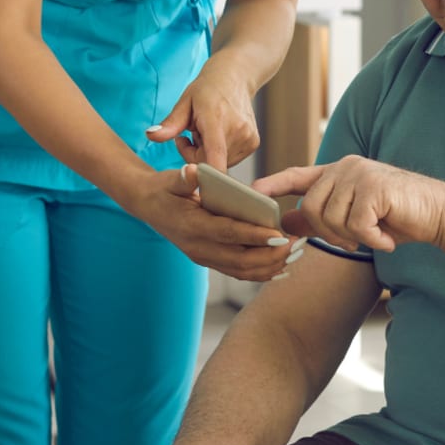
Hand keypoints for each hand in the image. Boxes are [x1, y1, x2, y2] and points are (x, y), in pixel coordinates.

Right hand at [132, 165, 298, 280]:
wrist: (148, 206)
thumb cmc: (166, 189)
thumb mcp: (171, 180)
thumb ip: (184, 179)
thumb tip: (192, 172)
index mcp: (192, 227)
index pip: (229, 233)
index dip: (254, 235)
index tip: (280, 235)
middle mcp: (199, 248)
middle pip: (240, 259)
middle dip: (270, 255)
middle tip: (295, 246)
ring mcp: (204, 257)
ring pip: (242, 271)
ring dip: (270, 266)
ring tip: (295, 255)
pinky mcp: (210, 261)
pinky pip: (238, 272)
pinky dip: (261, 273)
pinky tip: (281, 267)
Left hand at [146, 65, 259, 171]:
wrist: (234, 78)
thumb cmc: (206, 90)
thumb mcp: (184, 103)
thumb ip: (170, 124)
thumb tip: (150, 135)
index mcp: (216, 120)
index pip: (215, 155)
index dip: (205, 174)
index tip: (194, 177)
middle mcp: (238, 130)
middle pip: (209, 163)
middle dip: (195, 155)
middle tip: (192, 134)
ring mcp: (248, 138)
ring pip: (219, 163)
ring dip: (208, 154)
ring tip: (207, 132)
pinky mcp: (253, 143)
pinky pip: (230, 159)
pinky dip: (220, 152)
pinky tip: (219, 134)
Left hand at [254, 156, 444, 252]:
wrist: (438, 214)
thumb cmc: (397, 217)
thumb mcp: (354, 219)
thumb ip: (321, 217)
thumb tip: (286, 219)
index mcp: (339, 172)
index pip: (298, 175)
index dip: (274, 184)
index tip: (251, 192)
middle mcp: (346, 167)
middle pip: (312, 207)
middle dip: (330, 233)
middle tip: (356, 241)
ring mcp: (360, 174)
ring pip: (332, 218)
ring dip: (354, 237)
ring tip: (376, 235)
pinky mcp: (375, 187)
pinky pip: (355, 224)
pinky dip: (371, 238)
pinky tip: (387, 236)